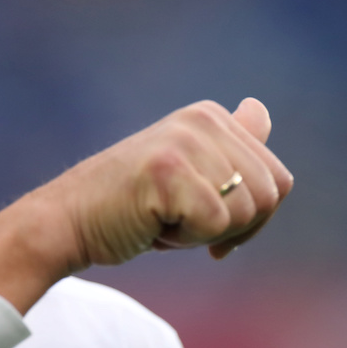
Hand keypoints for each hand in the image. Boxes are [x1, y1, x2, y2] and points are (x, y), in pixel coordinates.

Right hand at [0, 98, 292, 313]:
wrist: (68, 220)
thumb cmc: (131, 205)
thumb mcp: (190, 172)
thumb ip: (229, 144)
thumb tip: (259, 107)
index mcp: (210, 115)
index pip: (277, 181)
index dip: (250, 218)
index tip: (209, 224)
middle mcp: (202, 119)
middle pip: (268, 197)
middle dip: (230, 228)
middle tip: (178, 220)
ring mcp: (184, 141)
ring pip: (245, 212)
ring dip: (204, 234)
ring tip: (162, 218)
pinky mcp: (168, 170)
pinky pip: (214, 224)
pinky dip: (185, 240)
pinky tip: (152, 224)